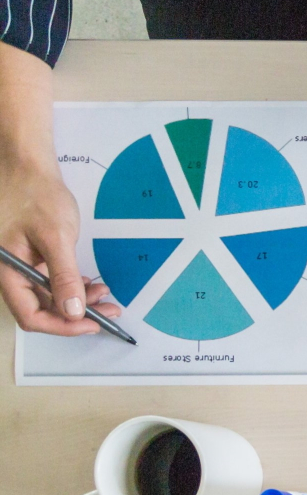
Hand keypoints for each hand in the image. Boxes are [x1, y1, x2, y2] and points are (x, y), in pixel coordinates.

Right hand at [0, 162, 116, 335]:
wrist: (29, 170)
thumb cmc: (35, 196)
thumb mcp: (55, 237)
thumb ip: (63, 276)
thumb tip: (72, 310)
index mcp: (8, 271)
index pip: (30, 314)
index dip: (61, 325)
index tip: (91, 323)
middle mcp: (11, 273)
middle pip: (41, 309)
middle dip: (75, 314)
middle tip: (108, 312)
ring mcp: (22, 266)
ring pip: (49, 297)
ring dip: (77, 300)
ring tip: (105, 296)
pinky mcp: (33, 259)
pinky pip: (51, 282)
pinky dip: (72, 286)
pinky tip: (90, 284)